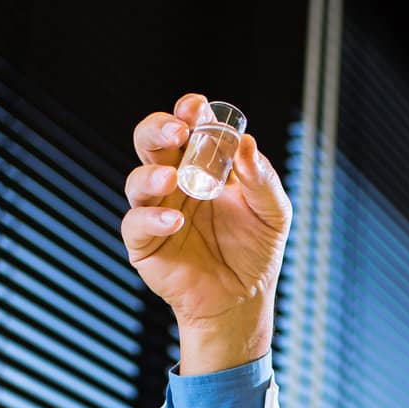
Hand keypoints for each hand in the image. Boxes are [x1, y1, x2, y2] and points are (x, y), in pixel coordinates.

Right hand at [123, 93, 292, 372]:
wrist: (243, 300)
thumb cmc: (256, 249)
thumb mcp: (272, 213)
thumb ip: (262, 180)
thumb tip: (247, 144)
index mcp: (202, 164)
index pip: (187, 126)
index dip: (187, 111)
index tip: (197, 107)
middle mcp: (173, 180)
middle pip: (151, 142)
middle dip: (160, 130)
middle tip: (178, 132)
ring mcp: (155, 210)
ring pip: (136, 179)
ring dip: (151, 174)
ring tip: (172, 179)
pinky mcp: (144, 243)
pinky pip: (136, 223)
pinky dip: (152, 218)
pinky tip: (175, 220)